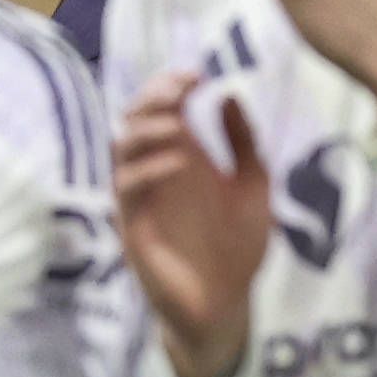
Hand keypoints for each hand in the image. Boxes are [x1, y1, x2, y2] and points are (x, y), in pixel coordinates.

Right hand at [117, 73, 270, 376]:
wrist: (228, 302)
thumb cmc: (238, 245)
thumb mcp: (253, 187)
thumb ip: (243, 143)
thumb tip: (229, 95)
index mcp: (183, 157)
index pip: (163, 109)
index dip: (172, 86)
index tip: (198, 75)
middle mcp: (157, 172)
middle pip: (135, 120)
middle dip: (154, 99)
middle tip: (180, 89)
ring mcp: (142, 198)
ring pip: (123, 150)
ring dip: (146, 130)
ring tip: (175, 122)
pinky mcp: (134, 227)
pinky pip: (129, 191)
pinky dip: (149, 171)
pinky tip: (179, 162)